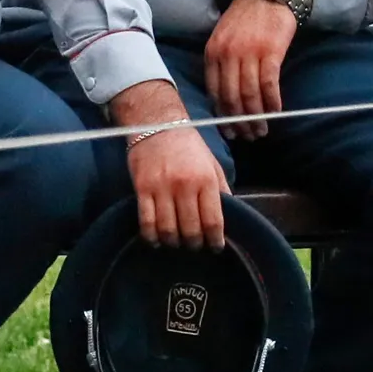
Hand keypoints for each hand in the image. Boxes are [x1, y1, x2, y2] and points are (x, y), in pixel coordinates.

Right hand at [110, 78, 225, 248]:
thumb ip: (220, 189)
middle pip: (191, 229)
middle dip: (194, 244)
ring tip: (176, 242)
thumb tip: (230, 214)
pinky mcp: (142, 188)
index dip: (215, 240)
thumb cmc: (188, 145)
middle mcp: (185, 185)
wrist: (157, 124)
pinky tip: (156, 240)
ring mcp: (162, 187)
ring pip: (168, 229)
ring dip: (173, 242)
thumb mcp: (211, 163)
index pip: (213, 220)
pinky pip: (146, 221)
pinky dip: (151, 236)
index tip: (215, 247)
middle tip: (194, 246)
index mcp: (206, 179)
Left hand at [202, 0, 298, 138]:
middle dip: (239, 122)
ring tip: (262, 130)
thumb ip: (221, 61)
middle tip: (248, 136)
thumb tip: (225, 95)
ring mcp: (248, 53)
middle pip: (230, 98)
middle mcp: (227, 54)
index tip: (228, 130)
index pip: (213, 92)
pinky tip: (276, 112)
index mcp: (212, 51)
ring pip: (249, 95)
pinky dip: (272, 103)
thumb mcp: (223, 35)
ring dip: (257, 117)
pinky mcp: (270, 52)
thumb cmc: (248, 16)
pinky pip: (269, 85)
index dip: (221, 115)